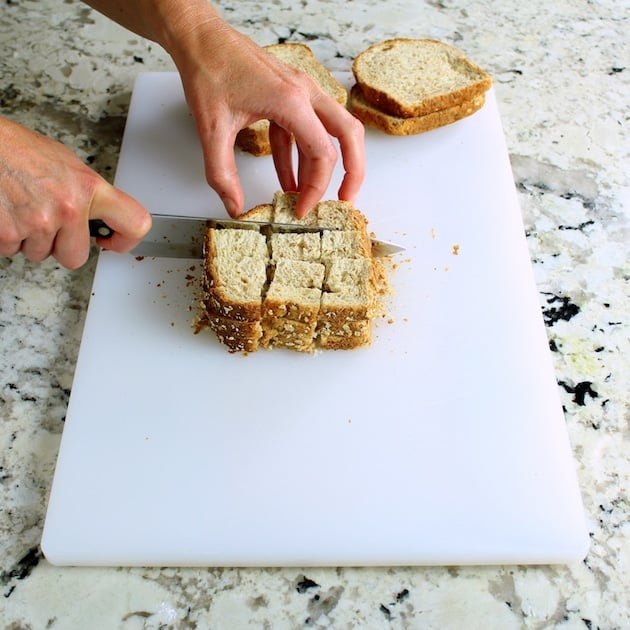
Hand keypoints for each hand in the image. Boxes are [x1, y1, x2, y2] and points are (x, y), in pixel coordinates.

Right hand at [0, 118, 151, 268]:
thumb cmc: (16, 149)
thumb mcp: (65, 163)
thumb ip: (86, 192)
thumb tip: (97, 213)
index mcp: (89, 188)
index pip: (134, 223)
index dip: (126, 240)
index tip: (113, 241)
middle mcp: (68, 207)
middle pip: (75, 257)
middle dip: (59, 246)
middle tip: (46, 223)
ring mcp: (39, 222)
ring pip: (40, 255)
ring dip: (29, 239)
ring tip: (21, 209)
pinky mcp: (9, 233)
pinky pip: (11, 251)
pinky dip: (6, 237)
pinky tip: (6, 213)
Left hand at [164, 10, 364, 217]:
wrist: (200, 37)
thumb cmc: (209, 69)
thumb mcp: (211, 129)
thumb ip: (221, 173)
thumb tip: (234, 205)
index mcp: (291, 101)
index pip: (322, 153)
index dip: (317, 187)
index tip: (301, 209)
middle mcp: (304, 93)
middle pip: (349, 135)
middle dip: (352, 172)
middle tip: (343, 201)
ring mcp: (300, 91)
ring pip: (330, 132)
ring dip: (321, 167)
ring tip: (305, 196)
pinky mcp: (290, 95)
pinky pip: (305, 130)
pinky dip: (300, 156)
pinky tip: (288, 179)